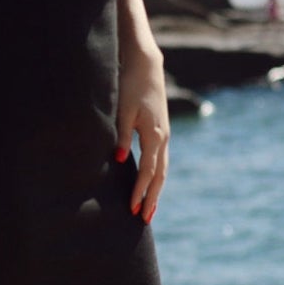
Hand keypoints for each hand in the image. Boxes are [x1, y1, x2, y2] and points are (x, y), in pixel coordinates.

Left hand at [114, 47, 169, 222]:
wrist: (146, 65)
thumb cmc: (131, 85)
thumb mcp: (123, 111)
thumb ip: (121, 136)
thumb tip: (118, 161)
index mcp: (154, 135)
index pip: (148, 172)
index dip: (140, 192)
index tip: (132, 210)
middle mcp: (163, 138)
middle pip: (160, 176)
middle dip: (152, 198)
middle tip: (143, 219)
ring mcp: (165, 134)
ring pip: (163, 169)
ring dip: (156, 190)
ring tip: (149, 208)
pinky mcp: (161, 130)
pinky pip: (161, 160)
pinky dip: (157, 176)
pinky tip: (151, 183)